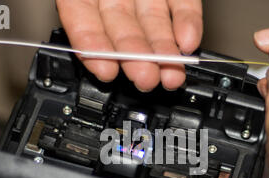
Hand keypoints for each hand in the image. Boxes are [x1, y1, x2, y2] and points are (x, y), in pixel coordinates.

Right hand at [56, 0, 202, 91]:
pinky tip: (189, 43)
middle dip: (135, 58)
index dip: (94, 48)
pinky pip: (183, 2)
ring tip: (172, 75)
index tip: (106, 70)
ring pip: (154, 24)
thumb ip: (80, 2)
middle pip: (123, 30)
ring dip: (164, 51)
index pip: (82, 21)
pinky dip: (188, 22)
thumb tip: (86, 40)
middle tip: (146, 79)